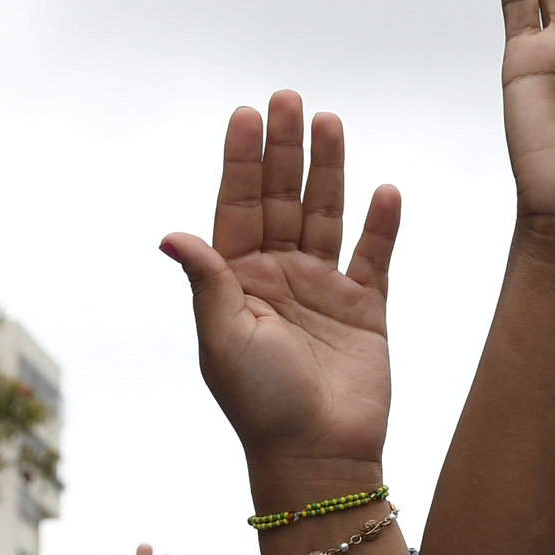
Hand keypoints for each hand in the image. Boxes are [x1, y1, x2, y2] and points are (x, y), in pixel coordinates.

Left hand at [158, 97, 397, 480]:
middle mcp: (278, 276)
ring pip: (327, 215)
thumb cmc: (259, 405)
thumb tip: (171, 236)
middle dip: (283, 150)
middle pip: (282, 198)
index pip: (236, 206)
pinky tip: (384, 190)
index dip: (239, 160)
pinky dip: (381, 224)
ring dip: (329, 171)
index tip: (245, 114)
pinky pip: (374, 256)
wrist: (316, 457)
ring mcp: (323, 290)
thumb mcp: (222, 340)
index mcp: (237, 280)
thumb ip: (208, 282)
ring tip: (330, 122)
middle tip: (288, 98)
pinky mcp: (366, 309)